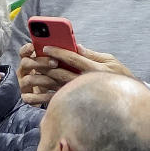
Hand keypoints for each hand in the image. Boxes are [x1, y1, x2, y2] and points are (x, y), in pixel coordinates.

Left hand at [17, 43, 133, 106]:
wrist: (124, 102)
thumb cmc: (118, 78)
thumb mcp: (109, 61)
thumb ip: (91, 54)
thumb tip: (75, 46)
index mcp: (93, 69)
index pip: (71, 58)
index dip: (57, 52)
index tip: (44, 48)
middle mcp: (83, 82)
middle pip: (58, 71)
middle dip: (42, 65)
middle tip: (29, 60)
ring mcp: (77, 94)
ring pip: (53, 86)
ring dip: (37, 82)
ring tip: (26, 78)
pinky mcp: (72, 104)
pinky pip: (53, 102)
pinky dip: (38, 100)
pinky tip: (27, 97)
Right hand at [17, 43, 64, 105]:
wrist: (60, 94)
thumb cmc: (61, 73)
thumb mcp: (63, 62)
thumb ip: (67, 53)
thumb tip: (78, 47)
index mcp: (30, 59)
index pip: (24, 51)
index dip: (28, 48)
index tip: (35, 46)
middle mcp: (24, 71)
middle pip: (25, 63)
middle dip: (41, 62)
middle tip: (55, 63)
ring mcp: (23, 84)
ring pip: (29, 80)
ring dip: (44, 79)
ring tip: (58, 80)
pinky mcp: (26, 97)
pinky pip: (31, 98)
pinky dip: (43, 96)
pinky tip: (55, 95)